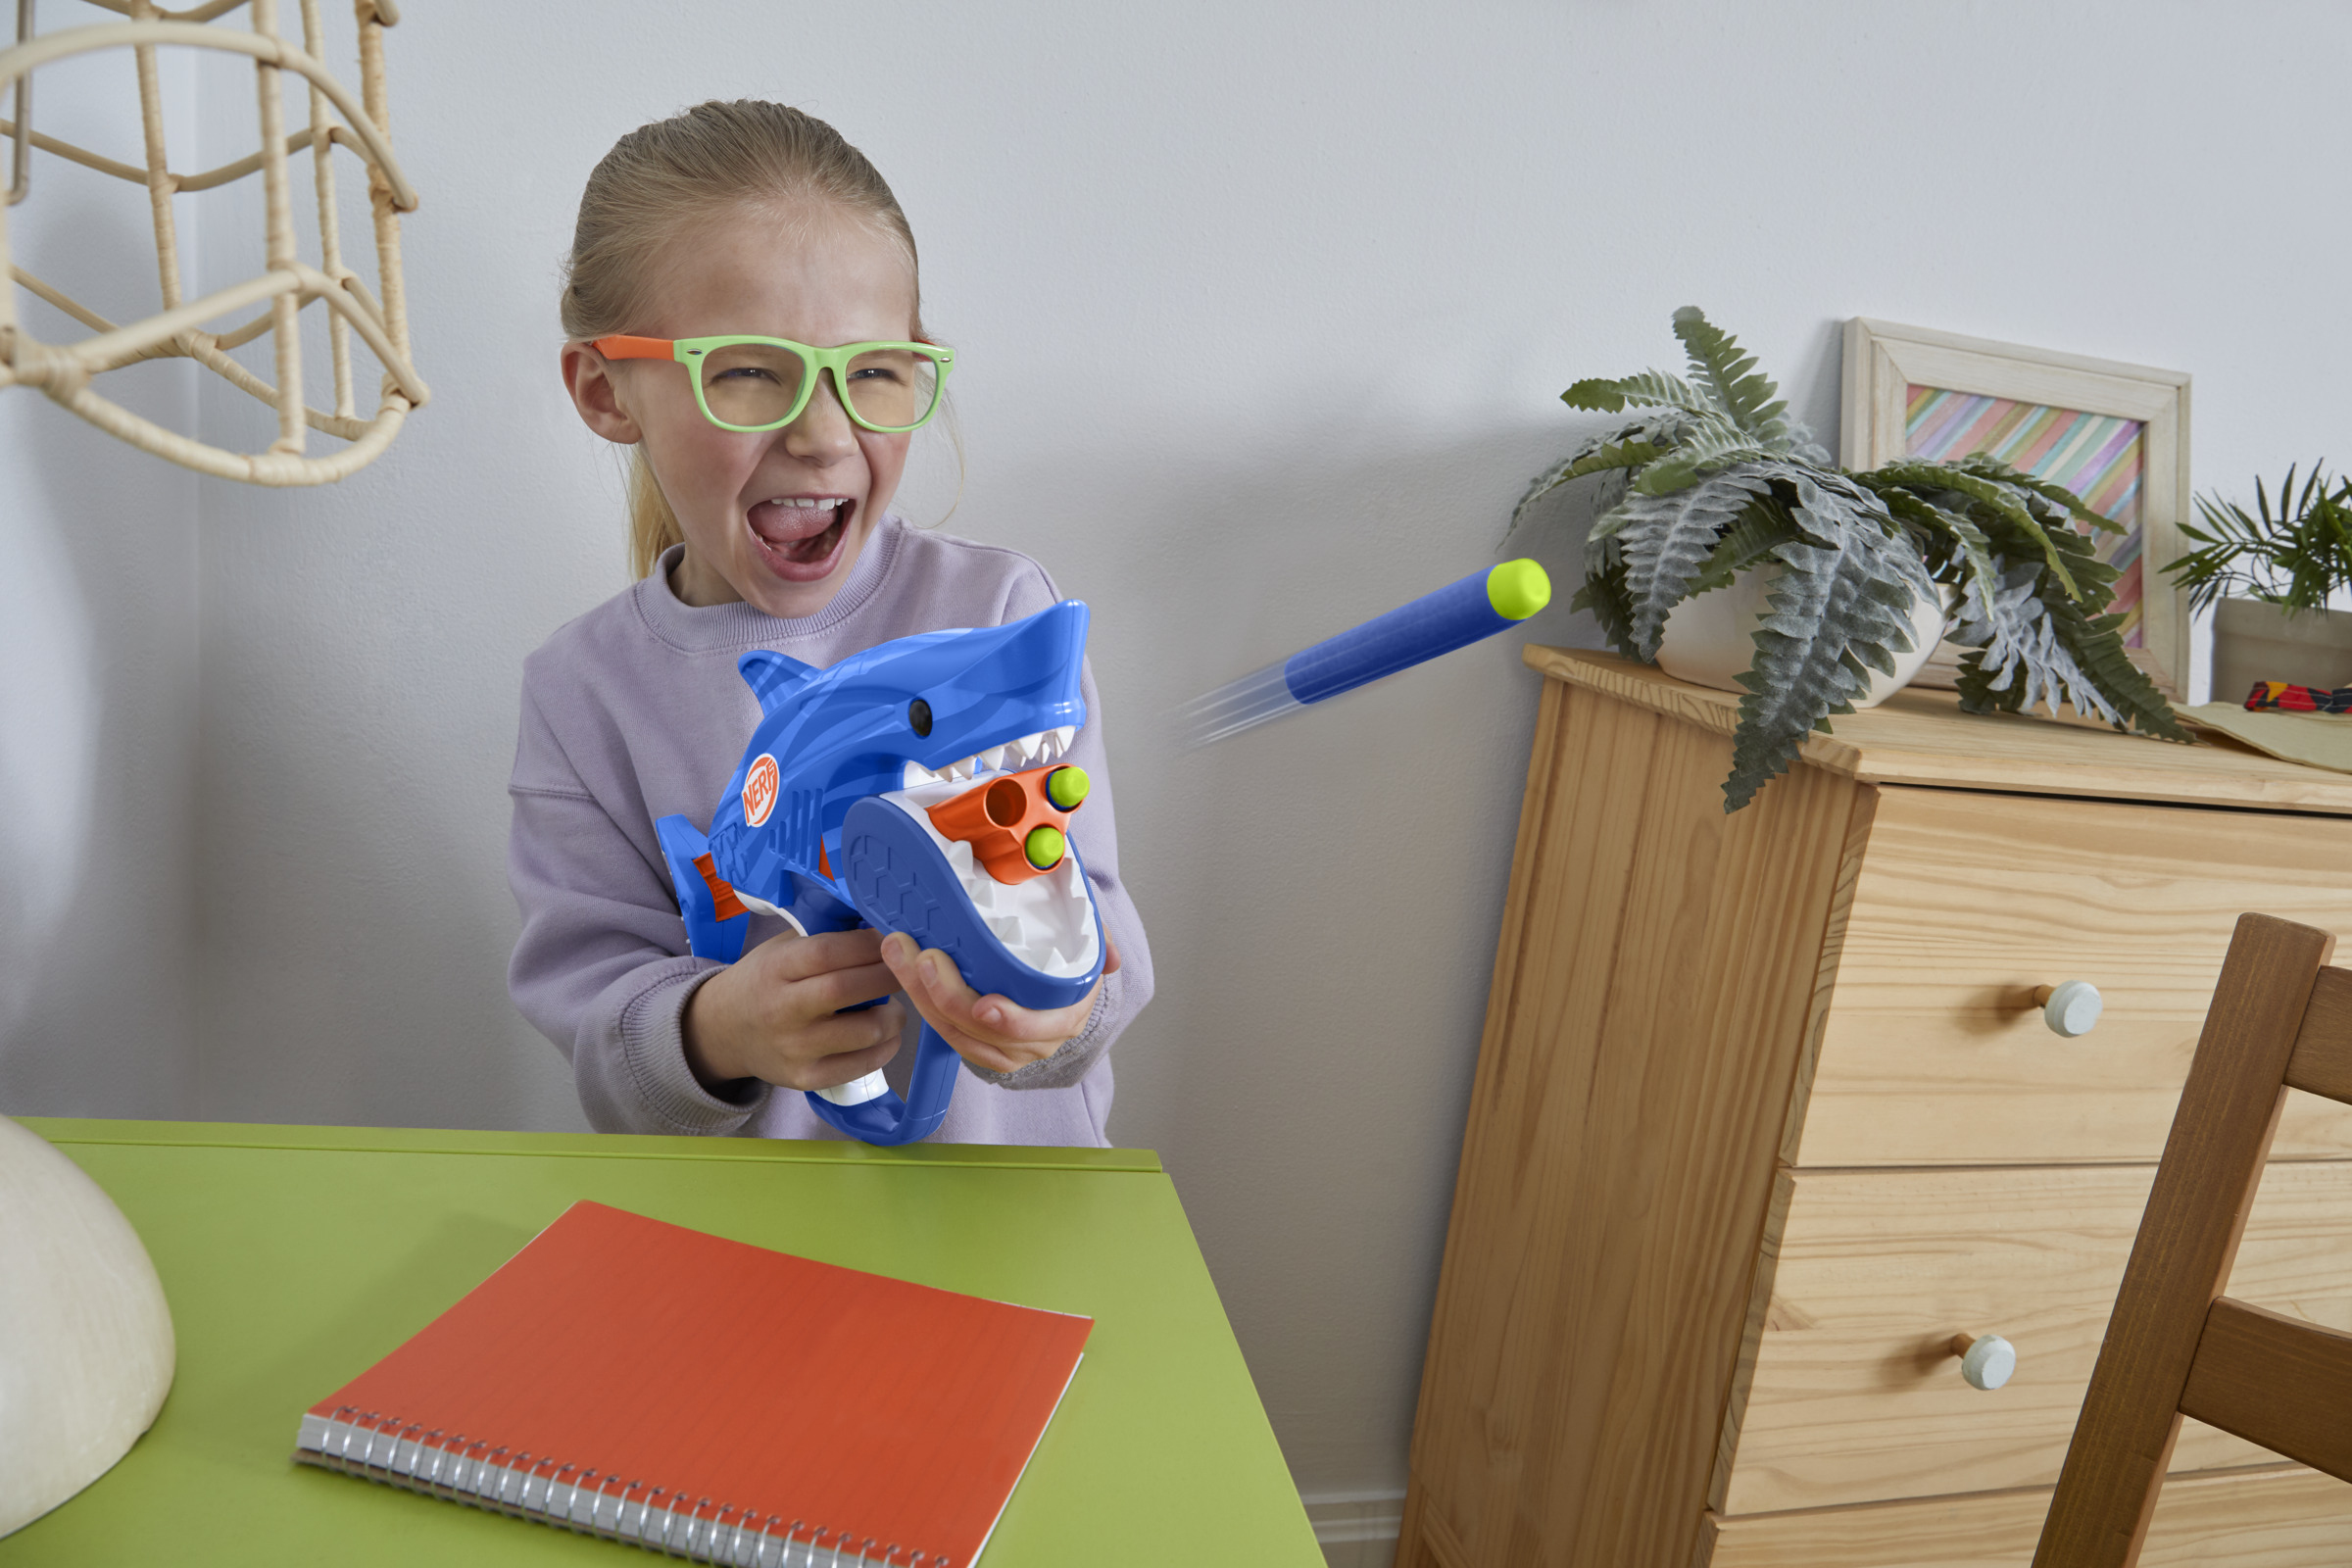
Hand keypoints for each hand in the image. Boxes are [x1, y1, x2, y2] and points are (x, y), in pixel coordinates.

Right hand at [682, 929, 905, 1092]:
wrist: (724, 1032)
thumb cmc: (764, 980)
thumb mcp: (780, 948)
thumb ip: (823, 937)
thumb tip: (880, 925)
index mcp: (775, 969)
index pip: (827, 952)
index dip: (867, 944)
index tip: (890, 939)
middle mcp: (782, 1010)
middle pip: (847, 989)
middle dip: (888, 975)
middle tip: (905, 970)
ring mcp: (795, 1049)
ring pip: (865, 1031)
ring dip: (894, 1014)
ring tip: (894, 1004)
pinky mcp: (806, 1078)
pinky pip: (862, 1065)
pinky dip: (887, 1047)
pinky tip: (886, 1033)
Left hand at [880, 932, 1119, 1075]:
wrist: (1058, 990)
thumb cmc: (1066, 960)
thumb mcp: (1088, 943)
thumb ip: (1099, 941)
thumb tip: (1110, 958)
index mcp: (1064, 1016)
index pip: (1035, 1028)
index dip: (1010, 1020)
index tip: (985, 1004)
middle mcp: (1033, 1041)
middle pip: (981, 1031)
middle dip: (946, 995)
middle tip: (922, 956)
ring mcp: (1002, 1048)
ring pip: (954, 1033)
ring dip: (920, 995)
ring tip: (899, 953)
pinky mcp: (976, 1045)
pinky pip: (943, 1033)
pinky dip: (920, 1003)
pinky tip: (903, 972)